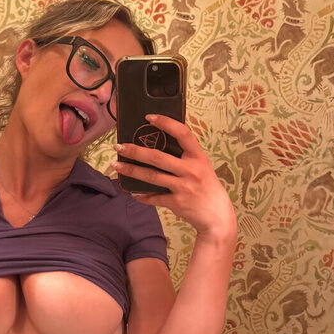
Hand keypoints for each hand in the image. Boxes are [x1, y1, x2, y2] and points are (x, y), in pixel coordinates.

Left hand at [113, 114, 236, 246]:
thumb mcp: (202, 166)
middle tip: (119, 146)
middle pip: (158, 157)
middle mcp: (191, 170)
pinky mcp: (177, 202)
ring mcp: (184, 187)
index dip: (166, 123)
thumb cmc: (207, 188)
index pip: (183, 133)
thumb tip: (158, 145)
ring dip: (131, 170)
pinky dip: (142, 195)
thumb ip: (185, 157)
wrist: (217, 216)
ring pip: (152, 176)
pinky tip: (133, 192)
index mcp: (198, 157)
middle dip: (135, 151)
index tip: (149, 117)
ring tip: (116, 165)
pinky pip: (154, 198)